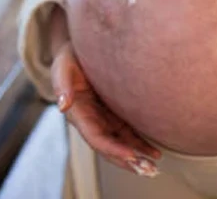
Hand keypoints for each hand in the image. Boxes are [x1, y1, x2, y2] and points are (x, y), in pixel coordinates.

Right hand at [50, 10, 160, 176]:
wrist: (82, 46)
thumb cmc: (71, 55)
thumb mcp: (63, 64)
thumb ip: (61, 83)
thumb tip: (62, 105)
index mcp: (79, 112)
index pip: (96, 138)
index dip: (113, 149)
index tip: (131, 156)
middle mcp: (92, 119)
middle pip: (110, 146)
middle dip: (127, 160)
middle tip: (147, 170)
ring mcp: (105, 117)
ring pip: (121, 142)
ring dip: (136, 156)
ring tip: (154, 166)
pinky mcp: (116, 112)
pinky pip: (128, 132)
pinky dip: (140, 143)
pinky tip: (155, 152)